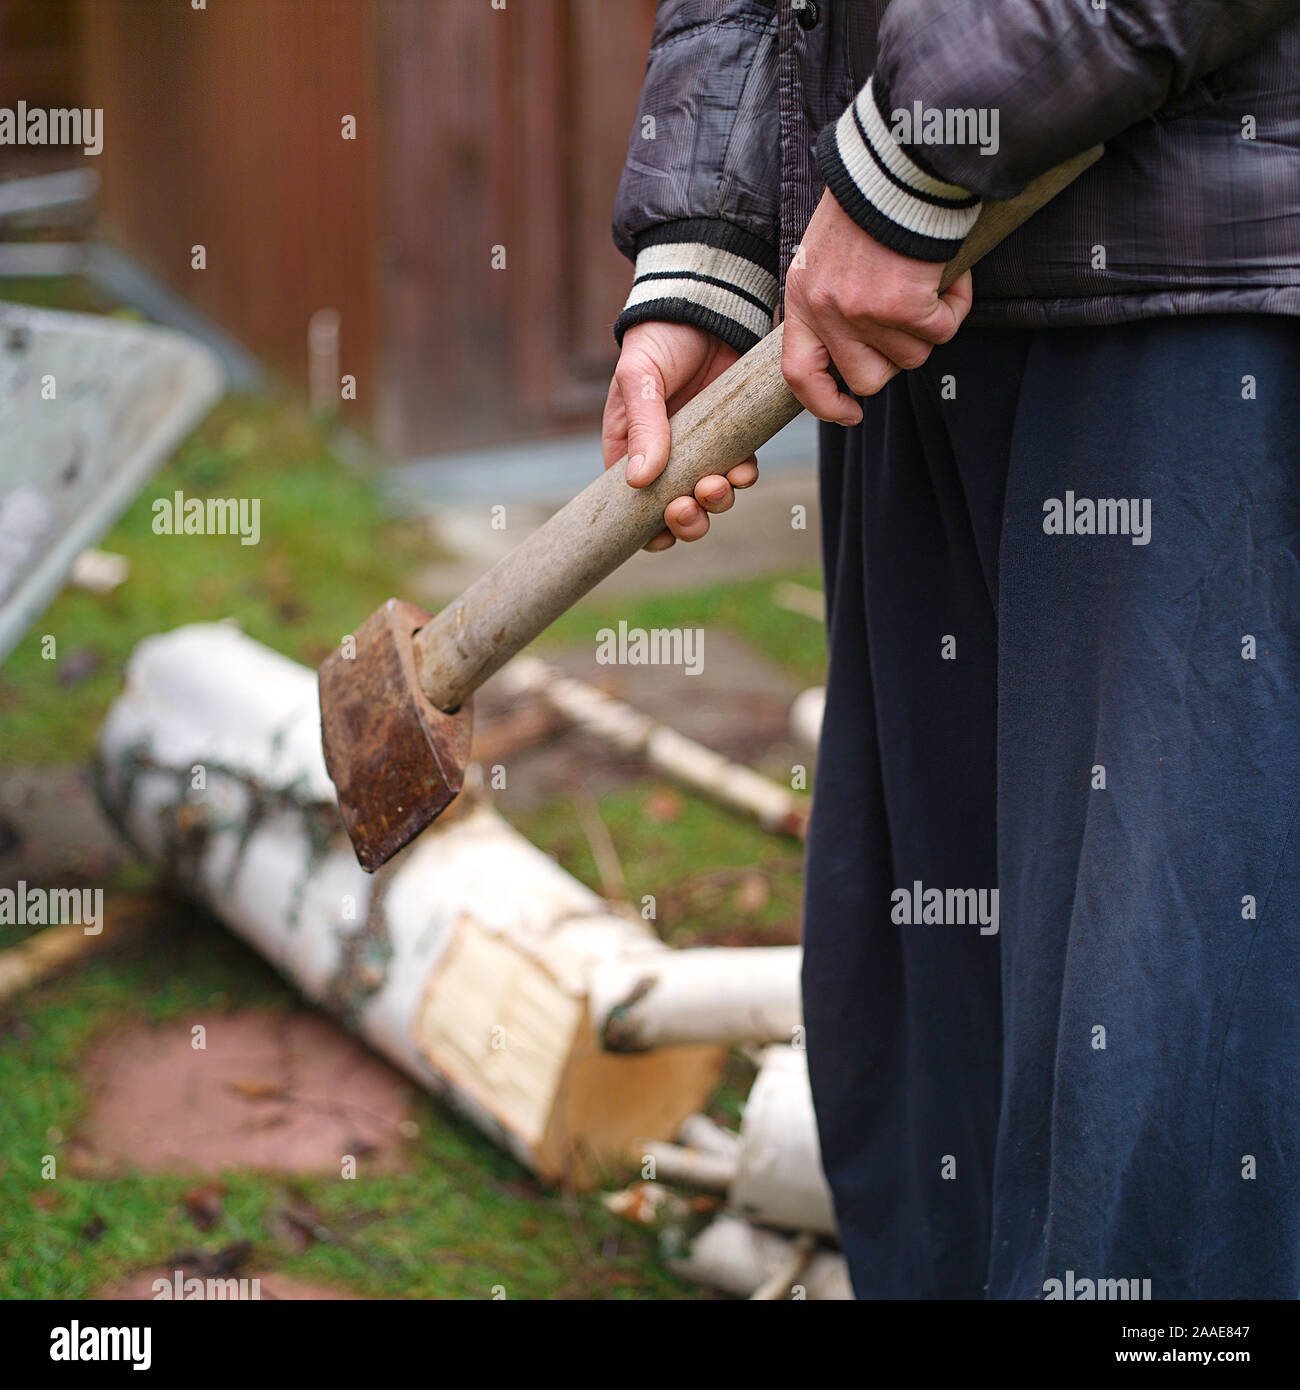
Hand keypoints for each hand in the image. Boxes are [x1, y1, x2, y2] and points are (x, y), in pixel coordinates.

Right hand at [602, 320, 759, 550]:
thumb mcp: (640, 379)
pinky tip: (742, 468)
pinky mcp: (733, 436)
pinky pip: (740, 470)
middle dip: (685, 520)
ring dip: (716, 502)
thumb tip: (639, 480)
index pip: (630, 504)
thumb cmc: (659, 339)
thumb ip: (643, 426)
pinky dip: (742, 477)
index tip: (659, 536)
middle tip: (689, 507)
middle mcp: (665, 456)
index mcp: (628, 448)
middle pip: (674, 510)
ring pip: (709, 497)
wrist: (707, 305)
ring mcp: (702, 449)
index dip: (644, 530)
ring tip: (719, 484)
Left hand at [782, 188, 972, 423]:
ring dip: (930, 326)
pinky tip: (948, 274)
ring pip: (911, 357)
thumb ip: (831, 301)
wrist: (898, 164)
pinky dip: (955, 305)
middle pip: (866, 378)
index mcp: (801, 299)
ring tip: (927, 282)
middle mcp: (827, 311)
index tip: (849, 412)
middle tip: (909, 323)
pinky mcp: (904, 303)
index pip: (798, 374)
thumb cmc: (869, 204)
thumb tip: (854, 351)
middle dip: (895, 360)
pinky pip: (942, 329)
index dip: (823, 404)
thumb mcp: (827, 255)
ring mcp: (863, 311)